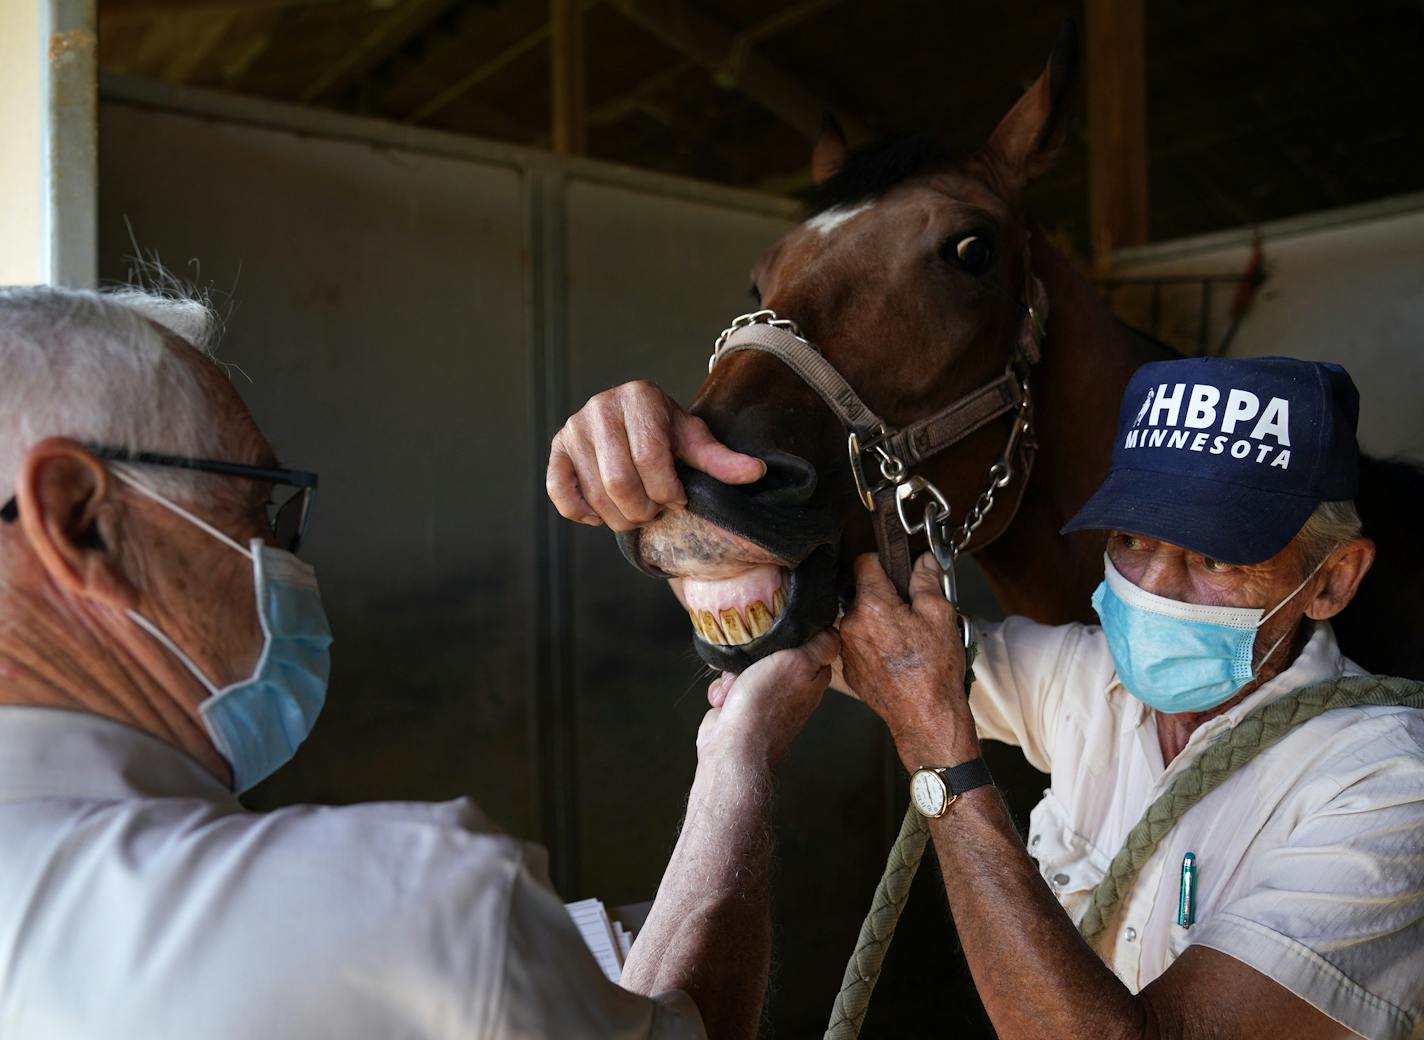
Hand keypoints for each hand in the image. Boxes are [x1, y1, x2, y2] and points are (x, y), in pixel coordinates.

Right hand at [546, 380, 765, 530]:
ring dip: (618, 517)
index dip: (666, 491)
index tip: (678, 498)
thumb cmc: (668, 434)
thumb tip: (755, 473)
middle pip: (618, 481)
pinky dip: (581, 513)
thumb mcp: (694, 441)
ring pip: (594, 494)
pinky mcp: (556, 449)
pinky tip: (600, 513)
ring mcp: (573, 427)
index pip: (649, 459)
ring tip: (636, 510)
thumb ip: (720, 460)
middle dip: (642, 509)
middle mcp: (600, 407)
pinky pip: (560, 492)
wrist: (634, 422)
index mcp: (639, 397)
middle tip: (655, 510)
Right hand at [697, 629, 839, 768]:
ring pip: (746, 667)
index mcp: (813, 677)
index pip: (810, 642)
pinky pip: (731, 686)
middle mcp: (793, 688)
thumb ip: (819, 645)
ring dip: (733, 673)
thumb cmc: (764, 706)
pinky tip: (724, 701)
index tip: (774, 631)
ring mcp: (768, 699)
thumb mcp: (798, 663)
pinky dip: (723, 691)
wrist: (733, 747)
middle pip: (772, 652)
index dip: (790, 633)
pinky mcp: (744, 706)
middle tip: (748, 662)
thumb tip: (833, 632)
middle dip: (752, 654)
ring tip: (733, 686)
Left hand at [839, 553, 975, 767]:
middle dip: (885, 595)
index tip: (898, 571)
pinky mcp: (850, 668)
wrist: (926, 717)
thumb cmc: (934, 671)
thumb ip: (927, 581)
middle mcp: (851, 624)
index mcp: (871, 605)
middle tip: (912, 611)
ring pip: (861, 619)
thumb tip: (924, 561)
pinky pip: (859, 643)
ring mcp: (847, 648)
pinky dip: (875, 643)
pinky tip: (898, 656)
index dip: (885, 562)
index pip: (865, 562)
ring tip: (907, 638)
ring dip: (879, 620)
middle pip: (862, 592)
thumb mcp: (940, 615)